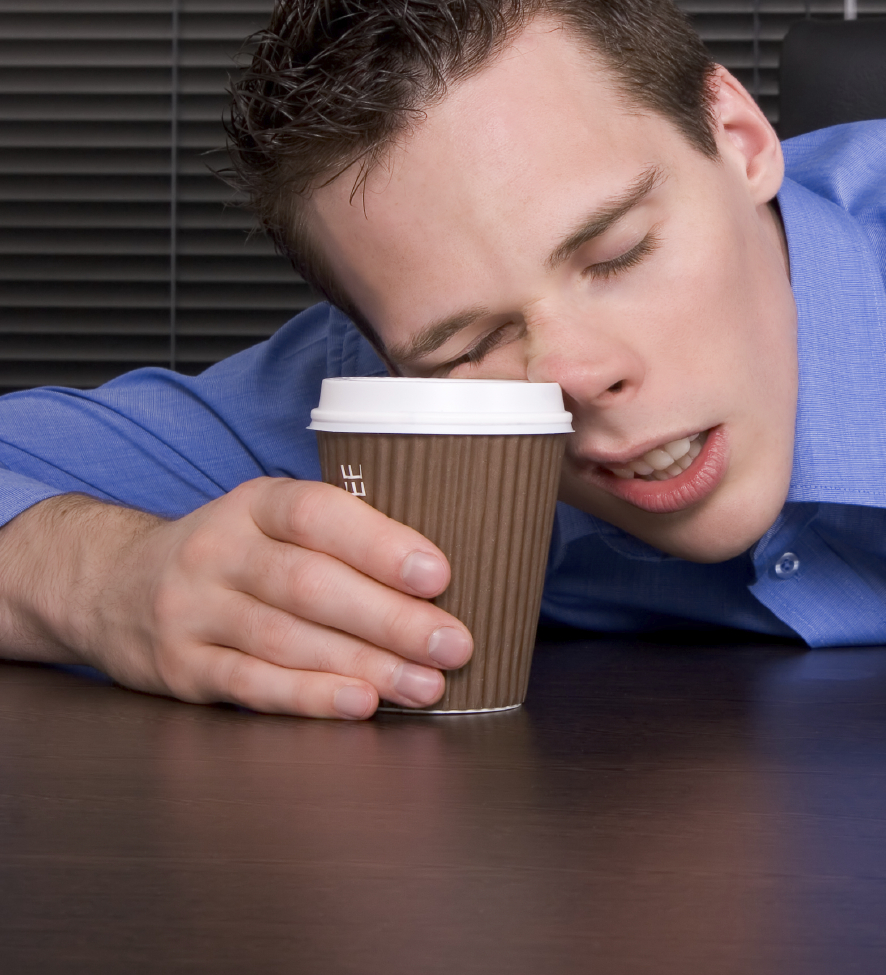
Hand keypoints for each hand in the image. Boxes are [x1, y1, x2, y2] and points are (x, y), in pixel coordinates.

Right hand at [0, 480, 472, 718]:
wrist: (108, 585)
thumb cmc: (232, 556)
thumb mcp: (271, 523)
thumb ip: (341, 538)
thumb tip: (447, 577)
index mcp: (255, 505)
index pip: (318, 513)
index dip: (380, 543)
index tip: (440, 573)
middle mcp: (218, 551)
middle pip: (310, 585)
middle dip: (390, 618)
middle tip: (455, 643)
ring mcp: (192, 611)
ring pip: (286, 639)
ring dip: (365, 665)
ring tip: (426, 684)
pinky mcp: (180, 668)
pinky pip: (251, 684)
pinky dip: (309, 696)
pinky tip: (359, 703)